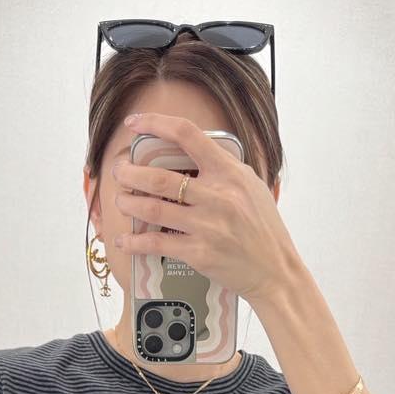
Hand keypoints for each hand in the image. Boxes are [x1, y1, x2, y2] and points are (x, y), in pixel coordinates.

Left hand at [111, 111, 301, 311]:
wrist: (275, 270)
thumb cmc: (263, 228)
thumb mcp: (251, 186)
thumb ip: (223, 169)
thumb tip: (191, 153)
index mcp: (230, 173)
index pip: (187, 135)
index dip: (155, 123)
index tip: (134, 123)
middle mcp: (217, 196)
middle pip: (159, 177)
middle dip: (129, 172)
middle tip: (119, 172)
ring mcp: (207, 226)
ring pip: (152, 207)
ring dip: (128, 202)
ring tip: (121, 200)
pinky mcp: (199, 253)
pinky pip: (156, 243)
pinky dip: (134, 241)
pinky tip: (123, 239)